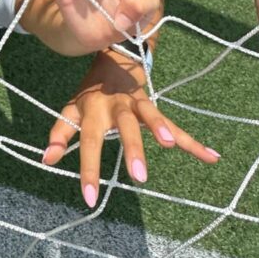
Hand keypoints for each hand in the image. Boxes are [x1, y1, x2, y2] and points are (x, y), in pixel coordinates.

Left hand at [42, 52, 219, 207]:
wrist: (112, 59)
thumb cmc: (90, 94)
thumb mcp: (71, 110)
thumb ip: (60, 133)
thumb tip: (46, 159)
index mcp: (93, 110)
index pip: (88, 142)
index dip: (88, 169)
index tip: (89, 199)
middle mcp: (116, 106)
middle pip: (124, 128)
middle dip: (133, 150)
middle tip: (140, 177)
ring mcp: (137, 105)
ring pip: (151, 117)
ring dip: (161, 129)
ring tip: (171, 144)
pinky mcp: (153, 107)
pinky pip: (174, 125)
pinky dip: (192, 142)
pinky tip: (212, 157)